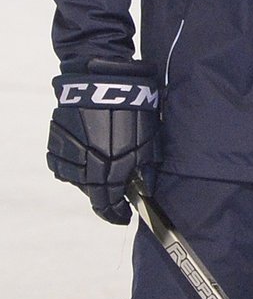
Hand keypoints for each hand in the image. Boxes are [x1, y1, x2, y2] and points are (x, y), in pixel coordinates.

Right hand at [47, 60, 159, 223]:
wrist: (107, 80)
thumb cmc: (135, 111)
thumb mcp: (150, 144)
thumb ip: (144, 172)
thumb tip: (144, 191)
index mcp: (109, 171)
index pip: (107, 205)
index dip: (115, 215)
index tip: (122, 217)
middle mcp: (85, 167)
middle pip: (91, 193)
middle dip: (105, 194)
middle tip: (117, 188)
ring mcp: (68, 153)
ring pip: (74, 178)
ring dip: (88, 178)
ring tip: (102, 165)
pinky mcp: (56, 139)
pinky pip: (61, 161)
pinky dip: (73, 162)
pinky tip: (86, 153)